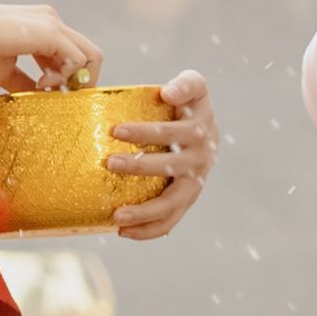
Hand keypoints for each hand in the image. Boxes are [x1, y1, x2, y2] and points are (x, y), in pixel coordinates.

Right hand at [0, 0, 97, 90]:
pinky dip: (66, 77)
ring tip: (42, 86)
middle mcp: (52, 20)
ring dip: (71, 80)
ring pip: (90, 56)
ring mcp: (53, 23)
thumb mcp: (6, 71)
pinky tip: (41, 82)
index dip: (67, 79)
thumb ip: (26, 83)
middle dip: (79, 81)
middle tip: (57, 95)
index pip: (72, 55)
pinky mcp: (51, 32)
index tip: (46, 92)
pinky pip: (79, 59)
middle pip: (89, 55)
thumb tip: (39, 99)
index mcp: (42, 27)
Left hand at [102, 70, 219, 240]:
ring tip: (117, 217)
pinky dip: (148, 230)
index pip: (173, 131)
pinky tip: (123, 232)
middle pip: (170, 166)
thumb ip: (186, 84)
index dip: (147, 132)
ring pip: (171, 203)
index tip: (116, 130)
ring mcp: (196, 183)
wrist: (206, 133)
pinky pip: (170, 221)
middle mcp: (202, 158)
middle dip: (139, 166)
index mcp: (200, 129)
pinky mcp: (187, 201)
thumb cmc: (189, 107)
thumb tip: (167, 93)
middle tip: (110, 164)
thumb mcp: (195, 86)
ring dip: (144, 211)